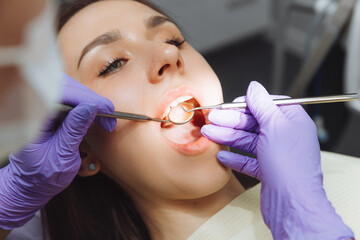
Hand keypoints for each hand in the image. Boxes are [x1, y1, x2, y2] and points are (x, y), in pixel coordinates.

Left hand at [0, 73, 115, 229]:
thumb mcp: (62, 156)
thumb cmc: (43, 175)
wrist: (31, 185)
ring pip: (70, 91)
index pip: (60, 96)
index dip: (87, 99)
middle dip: (92, 100)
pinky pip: (70, 99)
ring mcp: (42, 109)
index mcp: (31, 121)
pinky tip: (96, 116)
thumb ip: (74, 130)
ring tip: (105, 119)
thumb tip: (90, 107)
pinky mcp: (50, 111)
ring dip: (91, 102)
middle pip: (66, 88)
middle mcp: (34, 110)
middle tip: (110, 117)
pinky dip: (86, 106)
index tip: (107, 110)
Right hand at [201, 81, 352, 238]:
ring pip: (248, 142)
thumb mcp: (274, 126)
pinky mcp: (268, 171)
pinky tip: (223, 156)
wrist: (291, 203)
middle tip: (212, 118)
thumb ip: (262, 105)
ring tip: (209, 134)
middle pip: (255, 123)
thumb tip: (254, 88)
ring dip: (228, 137)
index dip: (250, 103)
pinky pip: (249, 160)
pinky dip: (235, 157)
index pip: (269, 105)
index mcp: (293, 122)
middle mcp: (285, 137)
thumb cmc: (289, 164)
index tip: (232, 104)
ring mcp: (276, 155)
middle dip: (231, 121)